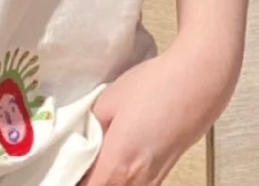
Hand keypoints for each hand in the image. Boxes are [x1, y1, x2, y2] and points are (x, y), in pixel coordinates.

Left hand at [76, 43, 230, 185]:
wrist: (198, 81)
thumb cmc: (152, 87)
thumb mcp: (108, 101)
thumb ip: (89, 128)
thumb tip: (78, 142)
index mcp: (117, 164)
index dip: (70, 180)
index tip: (60, 171)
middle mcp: (137, 182)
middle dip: (89, 180)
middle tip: (75, 164)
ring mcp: (155, 180)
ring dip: (106, 180)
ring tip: (93, 161)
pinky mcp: (165, 172)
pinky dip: (122, 180)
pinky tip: (116, 161)